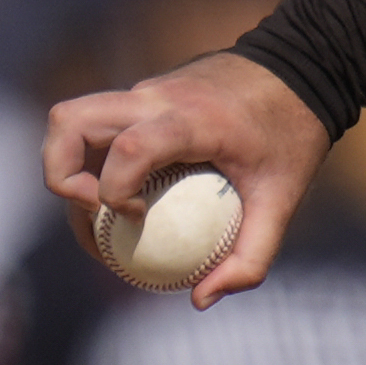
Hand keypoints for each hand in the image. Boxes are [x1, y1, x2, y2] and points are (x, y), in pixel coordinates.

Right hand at [44, 51, 330, 307]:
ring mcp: (144, 89)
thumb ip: (251, 255)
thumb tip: (201, 300)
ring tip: (99, 212)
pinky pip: (98, 124)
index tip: (134, 220)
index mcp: (192, 119)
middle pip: (70, 122)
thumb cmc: (294, 134)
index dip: (113, 192)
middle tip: (95, 215)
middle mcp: (157, 97)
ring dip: (69, 166)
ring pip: (72, 119)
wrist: (303, 64)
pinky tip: (124, 194)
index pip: (129, 148)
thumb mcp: (285, 198)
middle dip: (62, 177)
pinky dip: (93, 159)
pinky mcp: (142, 91)